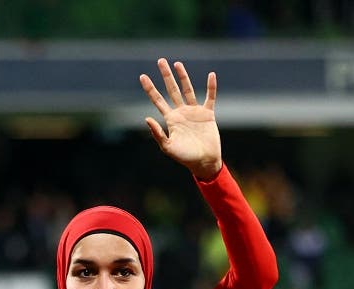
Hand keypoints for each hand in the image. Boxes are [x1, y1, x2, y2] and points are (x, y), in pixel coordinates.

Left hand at [140, 58, 221, 180]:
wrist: (204, 162)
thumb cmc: (185, 157)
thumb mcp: (168, 147)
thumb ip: (157, 133)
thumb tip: (147, 118)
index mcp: (170, 120)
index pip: (158, 100)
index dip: (150, 88)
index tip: (142, 76)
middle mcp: (181, 112)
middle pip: (171, 90)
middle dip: (165, 76)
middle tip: (160, 60)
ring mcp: (194, 112)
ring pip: (187, 90)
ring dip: (183, 76)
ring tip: (177, 63)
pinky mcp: (208, 114)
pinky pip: (210, 97)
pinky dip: (211, 87)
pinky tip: (211, 75)